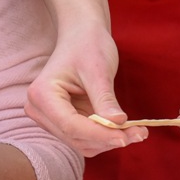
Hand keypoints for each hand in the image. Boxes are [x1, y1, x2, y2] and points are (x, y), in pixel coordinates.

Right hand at [25, 22, 146, 156]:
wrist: (81, 37)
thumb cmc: (88, 46)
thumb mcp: (98, 70)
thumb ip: (105, 99)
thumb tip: (118, 124)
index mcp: (42, 94)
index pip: (70, 125)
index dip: (99, 134)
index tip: (126, 136)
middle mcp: (39, 110)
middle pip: (75, 137)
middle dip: (108, 139)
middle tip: (140, 133)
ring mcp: (50, 118)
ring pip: (81, 143)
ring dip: (109, 141)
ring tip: (136, 131)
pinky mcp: (63, 122)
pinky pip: (85, 138)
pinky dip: (105, 137)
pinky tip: (124, 128)